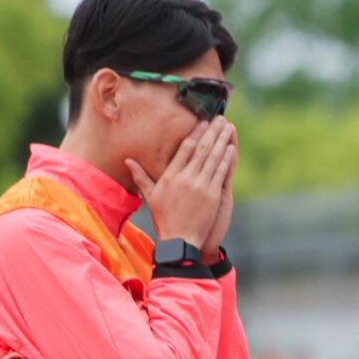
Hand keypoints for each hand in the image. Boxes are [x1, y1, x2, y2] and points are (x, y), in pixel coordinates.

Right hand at [125, 117, 235, 249]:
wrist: (180, 239)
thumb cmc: (165, 218)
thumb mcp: (151, 196)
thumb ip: (141, 177)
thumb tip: (127, 160)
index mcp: (170, 176)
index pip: (184, 149)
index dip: (194, 134)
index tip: (202, 122)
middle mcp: (185, 178)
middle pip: (200, 149)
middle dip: (211, 132)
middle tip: (219, 118)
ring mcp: (200, 186)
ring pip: (212, 158)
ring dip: (221, 141)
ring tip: (227, 128)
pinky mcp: (212, 194)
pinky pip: (220, 172)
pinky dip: (226, 159)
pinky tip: (231, 148)